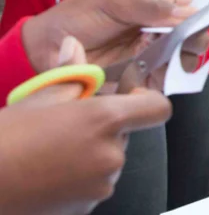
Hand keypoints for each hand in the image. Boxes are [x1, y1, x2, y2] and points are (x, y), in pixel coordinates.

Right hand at [0, 79, 170, 214]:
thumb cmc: (3, 141)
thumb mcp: (36, 99)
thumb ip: (70, 75)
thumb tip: (75, 46)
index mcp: (104, 120)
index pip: (157, 108)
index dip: (146, 101)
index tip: (129, 97)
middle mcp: (110, 154)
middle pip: (126, 135)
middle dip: (104, 129)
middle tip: (67, 126)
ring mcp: (100, 186)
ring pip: (108, 161)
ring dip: (90, 154)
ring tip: (50, 152)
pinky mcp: (86, 209)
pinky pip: (93, 186)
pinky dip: (79, 178)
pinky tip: (47, 174)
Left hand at [21, 0, 208, 78]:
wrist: (44, 49)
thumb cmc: (77, 17)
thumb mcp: (114, 1)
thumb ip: (150, 6)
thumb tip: (191, 11)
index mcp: (154, 6)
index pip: (190, 8)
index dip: (201, 14)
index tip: (199, 23)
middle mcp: (157, 31)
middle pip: (193, 37)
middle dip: (195, 43)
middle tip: (185, 49)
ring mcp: (150, 56)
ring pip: (182, 62)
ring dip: (182, 65)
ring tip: (167, 67)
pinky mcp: (139, 80)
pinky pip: (162, 83)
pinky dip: (165, 84)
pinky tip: (154, 81)